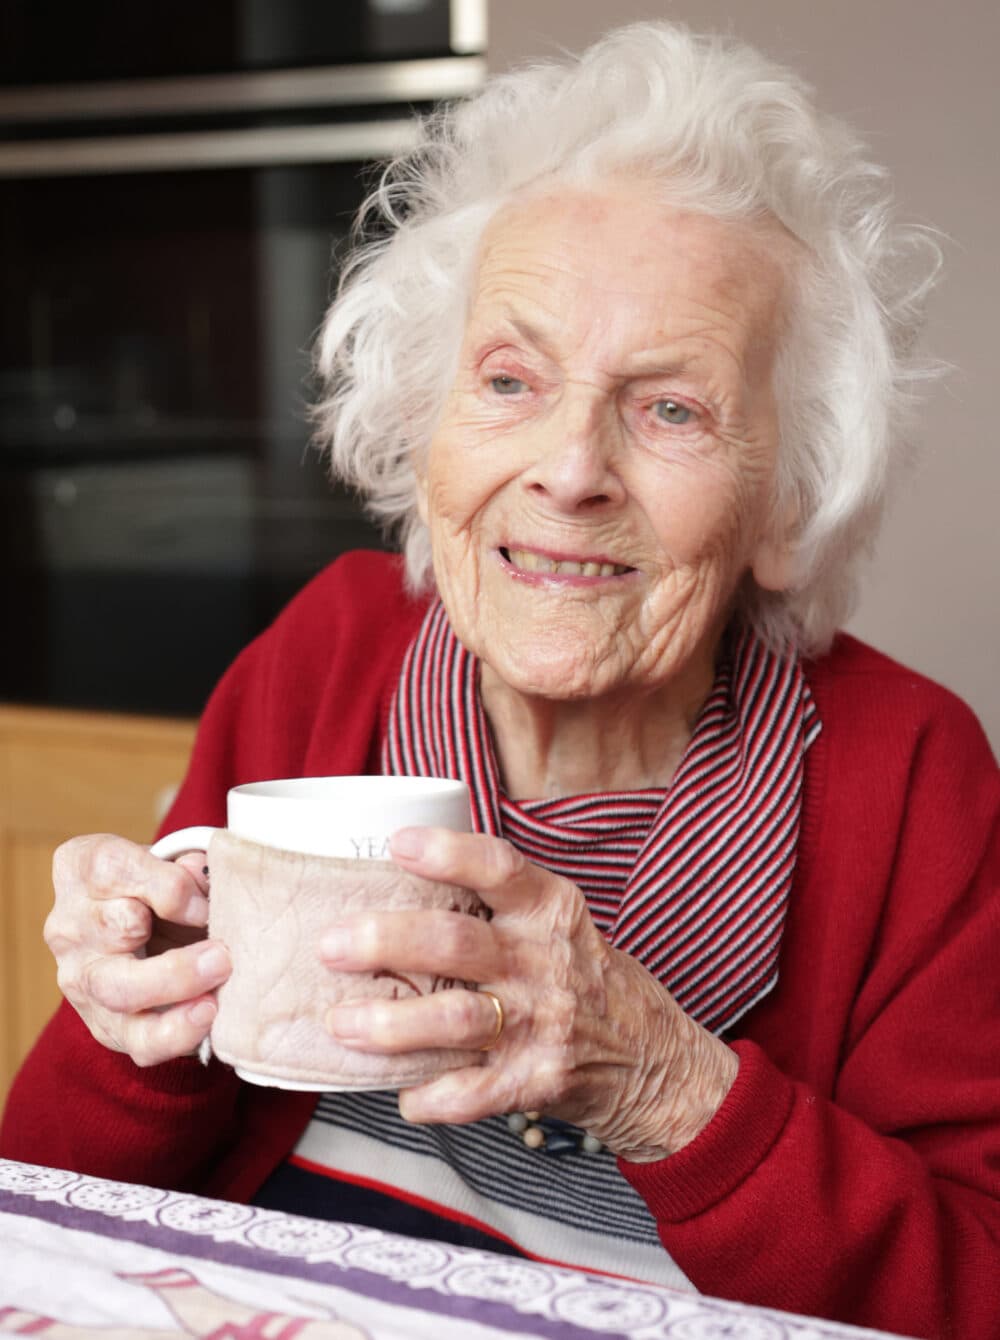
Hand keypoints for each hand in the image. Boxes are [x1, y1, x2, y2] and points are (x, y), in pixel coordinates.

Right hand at [46, 834, 231, 1065]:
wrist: (152, 932)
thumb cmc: (163, 887)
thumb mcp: (173, 861)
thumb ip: (189, 866)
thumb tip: (207, 882)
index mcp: (81, 868)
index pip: (111, 867)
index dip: (168, 884)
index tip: (205, 900)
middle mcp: (70, 923)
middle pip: (114, 928)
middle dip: (173, 942)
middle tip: (222, 955)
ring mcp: (81, 978)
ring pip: (119, 990)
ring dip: (176, 988)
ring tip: (214, 994)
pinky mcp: (104, 1024)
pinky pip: (137, 1040)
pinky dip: (175, 1033)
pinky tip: (205, 1018)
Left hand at [322, 826, 737, 1159]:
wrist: (655, 1061)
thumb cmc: (585, 979)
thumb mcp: (557, 924)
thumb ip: (496, 905)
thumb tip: (392, 884)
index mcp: (550, 910)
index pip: (500, 868)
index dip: (448, 854)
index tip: (398, 844)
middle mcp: (546, 961)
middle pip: (457, 943)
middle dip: (387, 942)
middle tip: (330, 946)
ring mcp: (543, 1023)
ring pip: (456, 1019)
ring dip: (391, 1025)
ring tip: (341, 1023)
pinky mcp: (538, 1080)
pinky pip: (473, 1092)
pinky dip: (431, 1097)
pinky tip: (403, 1096)